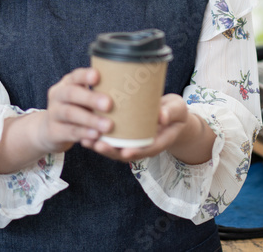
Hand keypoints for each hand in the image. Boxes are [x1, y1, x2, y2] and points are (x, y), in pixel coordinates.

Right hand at [38, 67, 113, 154]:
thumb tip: (129, 87)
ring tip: (108, 126)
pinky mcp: (53, 132)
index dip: (85, 75)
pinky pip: (69, 132)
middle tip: (109, 104)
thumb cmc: (76, 109)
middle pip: (71, 94)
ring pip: (70, 114)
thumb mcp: (83, 97)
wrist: (50, 130)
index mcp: (68, 83)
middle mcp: (58, 95)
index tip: (97, 76)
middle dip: (91, 98)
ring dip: (90, 120)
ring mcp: (53, 113)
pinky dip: (83, 133)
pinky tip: (96, 136)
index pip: (75, 75)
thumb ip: (98, 92)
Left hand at [85, 94, 210, 162]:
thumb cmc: (175, 111)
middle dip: (112, 152)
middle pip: (126, 154)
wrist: (171, 114)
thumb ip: (171, 112)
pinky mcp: (124, 136)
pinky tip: (84, 133)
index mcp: (158, 141)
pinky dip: (97, 138)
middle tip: (99, 145)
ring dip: (100, 147)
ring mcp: (132, 143)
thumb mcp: (178, 109)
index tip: (126, 153)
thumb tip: (162, 116)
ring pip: (115, 149)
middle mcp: (143, 146)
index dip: (136, 153)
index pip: (147, 150)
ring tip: (86, 141)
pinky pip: (110, 140)